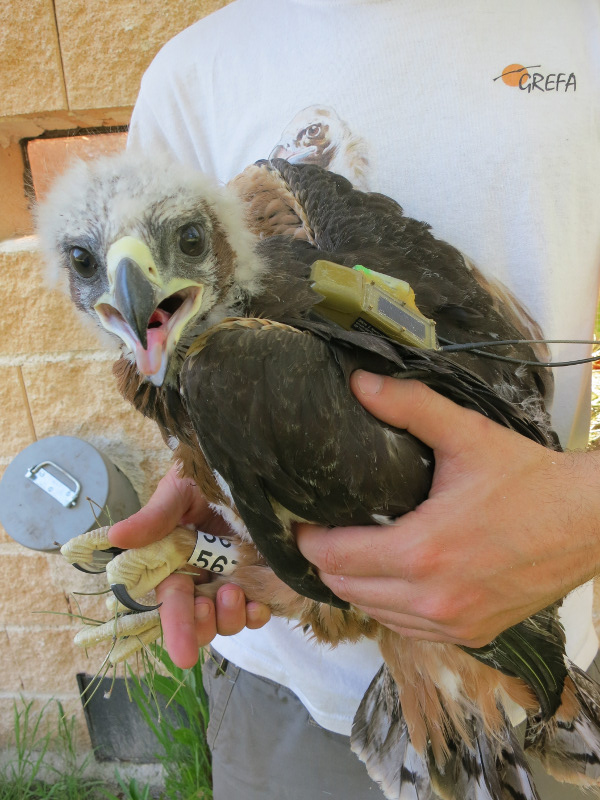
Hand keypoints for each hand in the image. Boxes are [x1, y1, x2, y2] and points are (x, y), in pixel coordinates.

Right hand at [109, 465, 270, 667]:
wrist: (244, 468)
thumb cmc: (203, 479)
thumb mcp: (177, 494)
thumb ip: (153, 518)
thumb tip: (116, 536)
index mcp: (175, 565)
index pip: (171, 603)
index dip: (176, 628)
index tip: (184, 656)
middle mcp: (201, 579)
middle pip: (199, 621)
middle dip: (204, 626)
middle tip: (207, 607)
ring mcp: (232, 581)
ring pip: (228, 620)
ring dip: (230, 618)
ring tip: (234, 593)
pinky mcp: (261, 579)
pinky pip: (259, 609)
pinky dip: (258, 614)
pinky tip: (260, 605)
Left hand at [296, 371, 599, 646]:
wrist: (589, 521)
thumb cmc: (528, 478)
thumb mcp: (467, 434)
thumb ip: (409, 406)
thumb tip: (358, 382)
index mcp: (423, 552)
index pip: (337, 556)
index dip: (309, 539)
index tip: (301, 522)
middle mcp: (434, 599)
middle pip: (347, 589)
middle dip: (327, 562)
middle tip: (323, 534)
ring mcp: (455, 625)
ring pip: (375, 615)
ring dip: (356, 587)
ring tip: (353, 554)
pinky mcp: (474, 636)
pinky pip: (409, 630)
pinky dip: (390, 608)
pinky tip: (392, 581)